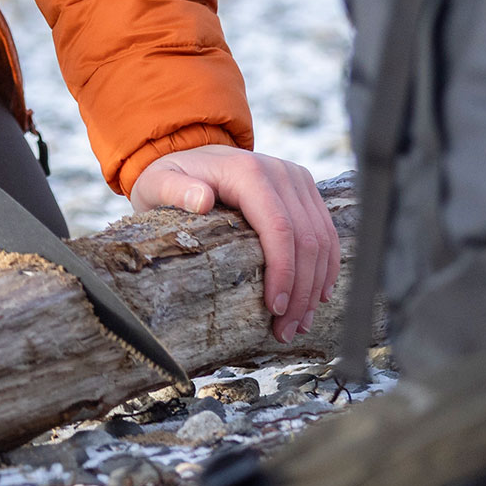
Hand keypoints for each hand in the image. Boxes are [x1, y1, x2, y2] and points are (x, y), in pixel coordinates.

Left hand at [130, 145, 340, 344]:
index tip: (276, 309)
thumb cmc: (171, 176)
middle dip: (301, 290)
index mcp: (248, 172)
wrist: (192, 155)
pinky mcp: (305, 191)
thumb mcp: (159, 181)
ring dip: (316, 286)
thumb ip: (175, 190)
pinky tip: (316, 296)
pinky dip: (325, 267)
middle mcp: (280, 173)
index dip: (284, 272)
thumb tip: (201, 200)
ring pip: (323, 239)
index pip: (280, 228)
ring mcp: (297, 180)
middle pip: (307, 239)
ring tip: (299, 323)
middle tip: (286, 330)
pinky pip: (326, 232)